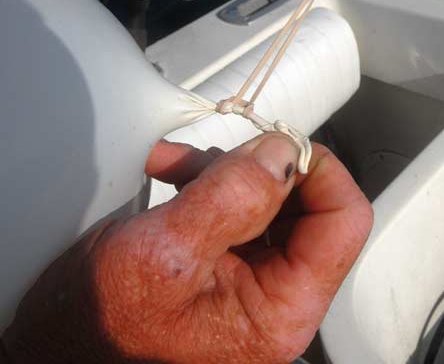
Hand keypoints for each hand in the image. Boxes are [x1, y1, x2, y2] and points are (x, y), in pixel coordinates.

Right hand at [2, 134, 372, 362]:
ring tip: (176, 165)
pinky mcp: (228, 267)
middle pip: (309, 206)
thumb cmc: (99, 328)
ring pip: (271, 200)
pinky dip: (207, 182)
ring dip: (226, 170)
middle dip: (260, 168)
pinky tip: (172, 174)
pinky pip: (238, 209)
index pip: (343, 223)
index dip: (319, 171)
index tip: (277, 144)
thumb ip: (230, 197)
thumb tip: (283, 152)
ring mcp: (253, 282)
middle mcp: (278, 298)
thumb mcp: (162, 253)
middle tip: (217, 154)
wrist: (56, 347)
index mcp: (281, 309)